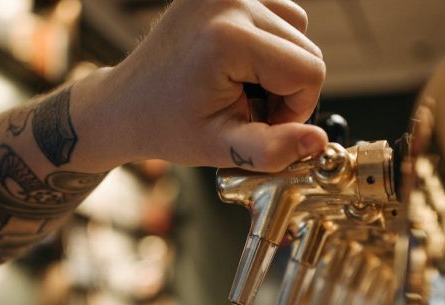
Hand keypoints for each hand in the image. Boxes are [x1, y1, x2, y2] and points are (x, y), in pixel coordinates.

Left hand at [84, 0, 327, 171]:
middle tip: (248, 109)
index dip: (296, 109)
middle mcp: (229, 0)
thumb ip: (272, 149)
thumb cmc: (167, 126)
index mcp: (228, 37)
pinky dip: (270, 42)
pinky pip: (277, 13)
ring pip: (297, 29)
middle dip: (288, 89)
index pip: (310, 71)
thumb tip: (318, 142)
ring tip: (242, 89)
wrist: (126, 103)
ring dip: (280, 66)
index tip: (261, 123)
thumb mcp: (220, 149)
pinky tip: (241, 67)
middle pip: (307, 49)